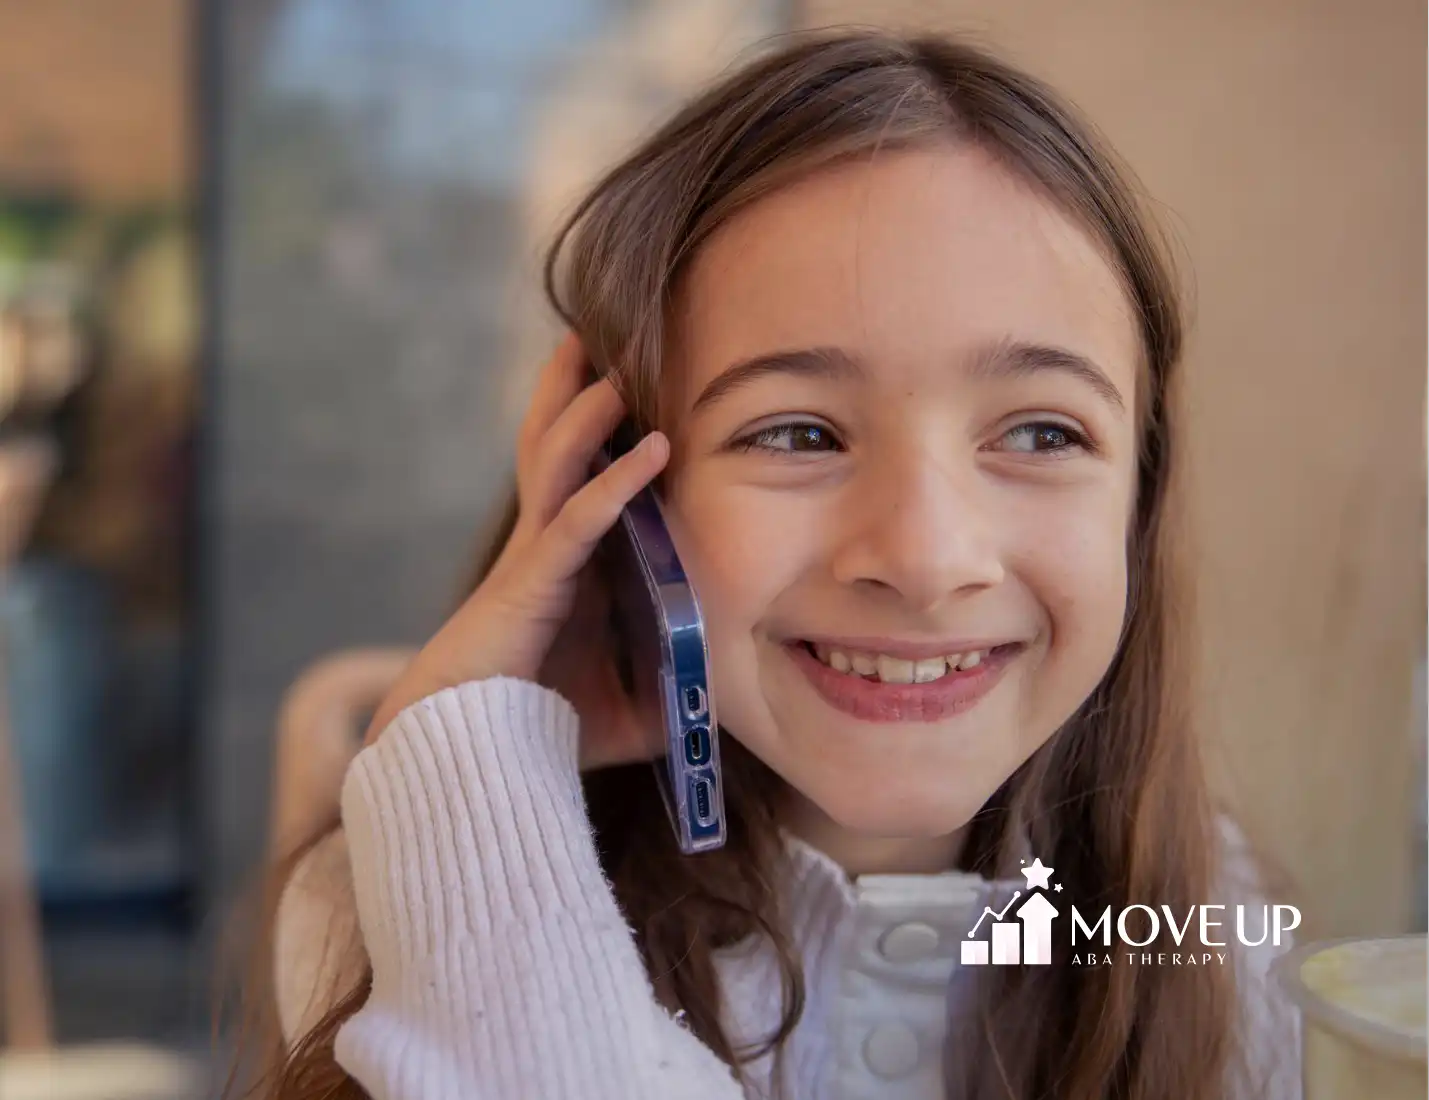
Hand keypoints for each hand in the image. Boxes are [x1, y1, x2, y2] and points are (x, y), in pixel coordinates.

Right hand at [363, 333, 668, 768]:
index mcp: (562, 568)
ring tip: (613, 362)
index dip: (597, 434)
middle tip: (589, 338)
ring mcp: (534, 559)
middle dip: (568, 392)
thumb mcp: (624, 708)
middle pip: (552, 450)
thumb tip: (720, 692)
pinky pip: (578, 520)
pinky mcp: (531, 581)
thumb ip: (668, 691)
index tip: (627, 388)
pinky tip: (653, 449)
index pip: (580, 482)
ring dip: (586, 410)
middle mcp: (545, 549)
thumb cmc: (535, 731)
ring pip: (557, 463)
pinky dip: (617, 483)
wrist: (465, 758)